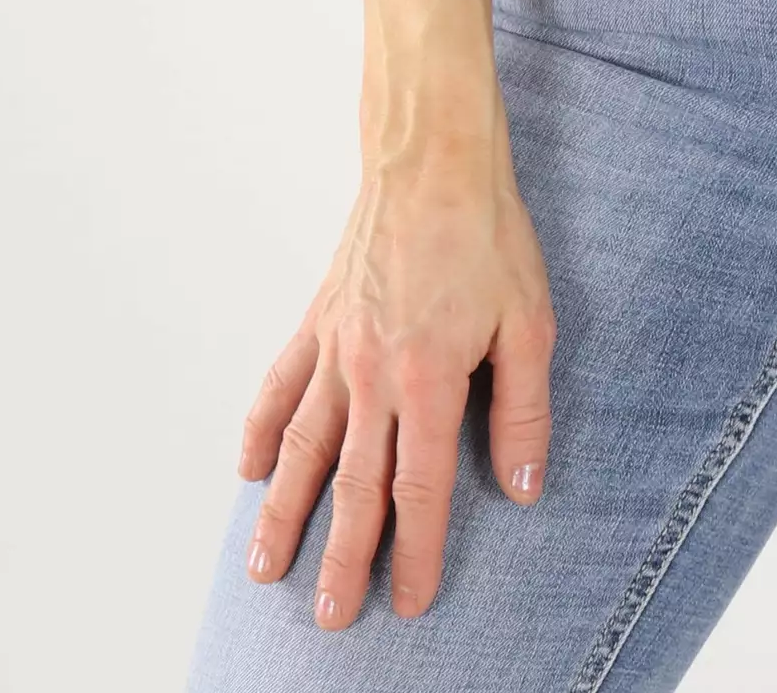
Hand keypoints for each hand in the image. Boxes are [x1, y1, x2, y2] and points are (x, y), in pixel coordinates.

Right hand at [237, 130, 555, 628]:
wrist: (431, 159)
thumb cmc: (487, 234)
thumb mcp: (530, 320)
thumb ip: (524, 408)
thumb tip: (522, 486)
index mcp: (431, 379)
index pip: (420, 487)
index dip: (415, 551)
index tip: (408, 601)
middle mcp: (373, 374)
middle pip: (354, 485)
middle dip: (342, 558)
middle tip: (330, 618)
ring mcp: (336, 348)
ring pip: (301, 448)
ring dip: (283, 513)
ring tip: (265, 570)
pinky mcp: (316, 321)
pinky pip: (278, 387)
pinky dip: (258, 432)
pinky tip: (246, 472)